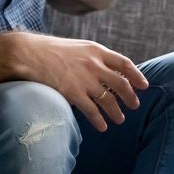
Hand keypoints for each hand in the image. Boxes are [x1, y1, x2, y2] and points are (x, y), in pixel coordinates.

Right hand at [12, 33, 148, 131]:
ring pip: (109, 100)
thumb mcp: (78, 47)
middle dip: (130, 97)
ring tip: (120, 119)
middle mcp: (94, 64)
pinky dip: (99, 120)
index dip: (136, 75)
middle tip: (134, 105)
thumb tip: (105, 69)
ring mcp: (85, 79)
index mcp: (96, 50)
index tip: (144, 85)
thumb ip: (93, 57)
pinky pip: (92, 111)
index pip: (124, 63)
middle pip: (120, 84)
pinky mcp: (73, 93)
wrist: (29, 53)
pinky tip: (103, 127)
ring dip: (116, 112)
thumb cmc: (50, 50)